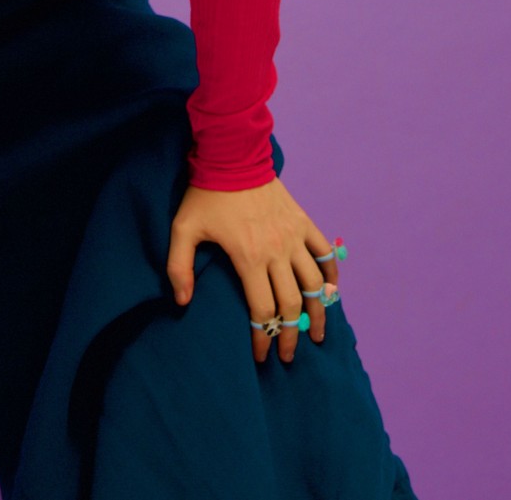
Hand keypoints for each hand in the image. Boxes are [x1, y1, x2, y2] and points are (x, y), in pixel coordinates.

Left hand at [166, 176, 339, 364]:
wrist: (233, 154)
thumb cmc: (207, 194)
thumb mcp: (183, 229)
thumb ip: (179, 267)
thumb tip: (182, 303)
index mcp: (249, 258)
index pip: (262, 310)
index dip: (263, 337)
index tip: (262, 356)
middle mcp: (277, 251)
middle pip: (291, 304)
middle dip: (291, 335)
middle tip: (288, 355)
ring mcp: (293, 236)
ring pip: (315, 284)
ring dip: (319, 313)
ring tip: (318, 335)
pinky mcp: (303, 222)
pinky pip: (324, 253)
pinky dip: (331, 274)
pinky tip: (332, 291)